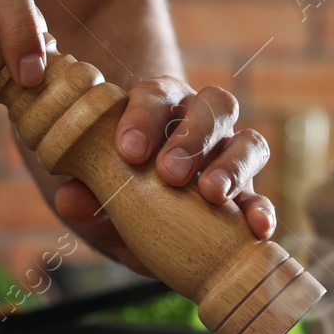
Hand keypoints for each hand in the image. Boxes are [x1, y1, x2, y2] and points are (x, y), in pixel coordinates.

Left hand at [48, 77, 275, 274]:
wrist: (149, 239)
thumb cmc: (119, 202)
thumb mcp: (95, 202)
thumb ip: (85, 198)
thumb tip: (71, 197)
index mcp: (160, 111)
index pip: (158, 94)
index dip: (145, 115)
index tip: (129, 151)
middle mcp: (202, 126)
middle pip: (214, 106)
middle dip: (193, 136)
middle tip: (170, 173)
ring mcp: (231, 160)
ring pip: (249, 141)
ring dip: (231, 165)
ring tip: (213, 195)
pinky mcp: (249, 198)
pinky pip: (262, 197)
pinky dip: (262, 211)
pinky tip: (257, 229)